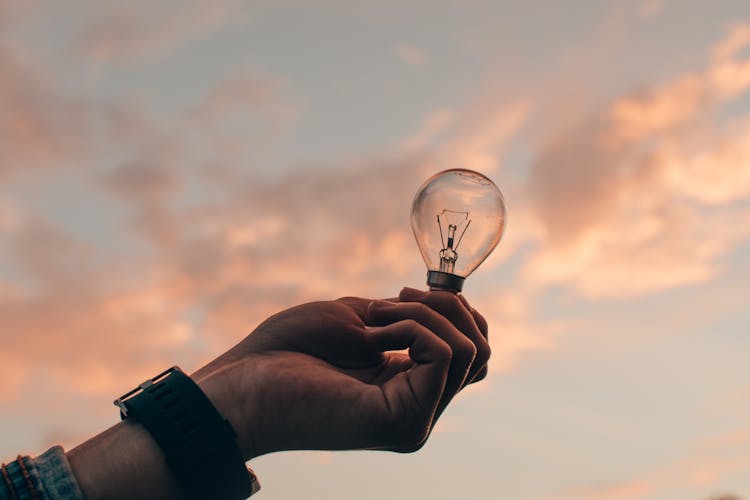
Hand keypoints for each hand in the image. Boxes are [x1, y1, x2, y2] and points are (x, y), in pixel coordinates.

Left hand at [193, 288, 489, 458]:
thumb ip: (413, 319)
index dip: (457, 310)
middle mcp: (418, 407)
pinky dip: (412, 327)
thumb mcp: (364, 318)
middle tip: (396, 298)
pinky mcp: (403, 422)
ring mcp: (414, 420)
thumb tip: (456, 307)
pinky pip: (443, 356)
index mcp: (409, 385)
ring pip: (470, 352)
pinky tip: (370, 336)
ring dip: (426, 314)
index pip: (472, 352)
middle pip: (481, 353)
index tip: (407, 291)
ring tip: (375, 318)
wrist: (245, 380)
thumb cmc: (291, 348)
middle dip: (449, 306)